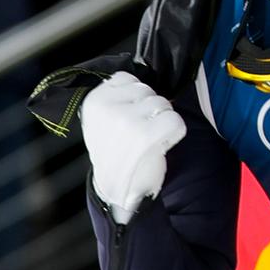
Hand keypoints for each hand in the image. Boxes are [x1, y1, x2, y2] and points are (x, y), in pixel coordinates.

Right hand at [78, 73, 184, 222]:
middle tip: (138, 134)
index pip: (128, 79)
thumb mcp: (101, 121)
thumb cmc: (114, 154)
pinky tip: (160, 145)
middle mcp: (108, 109)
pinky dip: (174, 133)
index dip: (135, 98)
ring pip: (163, 104)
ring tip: (148, 141)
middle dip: (150, 110)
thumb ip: (115, 97)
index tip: (129, 119)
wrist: (117, 191)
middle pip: (148, 90)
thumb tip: (140, 77)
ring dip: (162, 122)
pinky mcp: (147, 136)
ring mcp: (127, 121)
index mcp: (94, 102)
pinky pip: (175, 120)